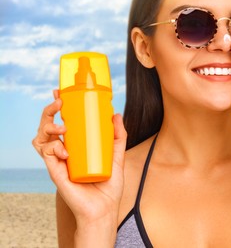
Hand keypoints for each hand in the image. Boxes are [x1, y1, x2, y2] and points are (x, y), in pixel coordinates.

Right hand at [32, 90, 126, 224]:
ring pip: (41, 137)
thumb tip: (116, 115)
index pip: (62, 122)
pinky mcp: (55, 171)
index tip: (61, 92)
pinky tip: (65, 150)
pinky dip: (53, 147)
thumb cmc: (109, 186)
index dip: (58, 107)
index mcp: (76, 146)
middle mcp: (65, 151)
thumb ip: (119, 137)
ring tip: (62, 127)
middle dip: (49, 111)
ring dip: (48, 126)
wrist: (104, 208)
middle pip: (48, 126)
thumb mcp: (117, 157)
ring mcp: (58, 161)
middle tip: (59, 102)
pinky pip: (46, 153)